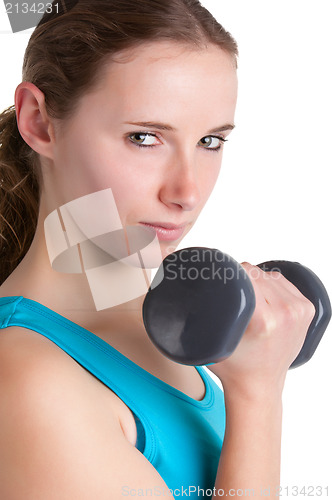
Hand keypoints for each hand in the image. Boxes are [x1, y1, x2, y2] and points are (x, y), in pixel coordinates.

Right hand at [208, 263, 315, 396]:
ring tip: (246, 298)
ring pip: (271, 275)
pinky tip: (263, 296)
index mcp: (264, 319)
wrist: (258, 386)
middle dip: (241, 277)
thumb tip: (189, 287)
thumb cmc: (233, 366)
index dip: (230, 271)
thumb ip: (202, 314)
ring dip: (257, 280)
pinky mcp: (307, 309)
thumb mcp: (211, 340)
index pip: (245, 273)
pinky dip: (272, 284)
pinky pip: (284, 283)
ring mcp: (299, 310)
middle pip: (258, 273)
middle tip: (231, 293)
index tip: (220, 278)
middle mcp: (286, 312)